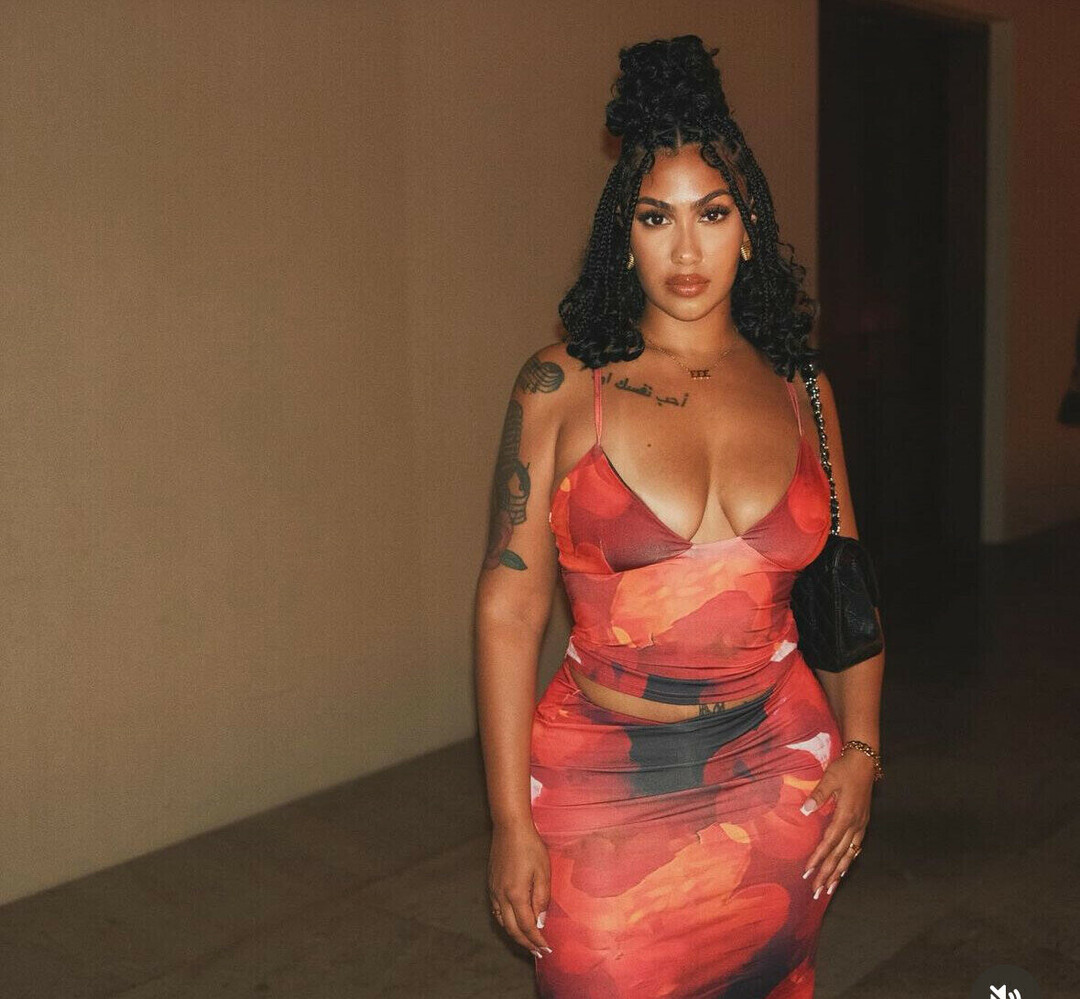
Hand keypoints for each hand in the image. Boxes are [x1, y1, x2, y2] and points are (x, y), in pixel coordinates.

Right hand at [487, 821, 552, 959]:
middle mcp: (501, 896)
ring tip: (527, 942)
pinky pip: (496, 911)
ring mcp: (494, 891)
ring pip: (502, 922)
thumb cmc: (530, 847)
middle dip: (526, 944)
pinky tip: (513, 922)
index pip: (527, 927)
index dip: (537, 940)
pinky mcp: (491, 884)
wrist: (510, 828)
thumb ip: (542, 899)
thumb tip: (540, 922)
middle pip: (512, 929)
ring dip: (515, 935)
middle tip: (537, 953)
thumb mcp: (543, 872)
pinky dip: (506, 922)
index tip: (546, 949)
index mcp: (516, 895)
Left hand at [799, 749, 874, 896]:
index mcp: (846, 815)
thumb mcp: (830, 778)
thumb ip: (818, 795)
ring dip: (838, 872)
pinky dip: (848, 861)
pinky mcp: (862, 823)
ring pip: (849, 855)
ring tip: (829, 889)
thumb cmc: (844, 769)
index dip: (818, 858)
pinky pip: (855, 847)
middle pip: (839, 854)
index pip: (829, 842)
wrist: (865, 762)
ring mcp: (860, 825)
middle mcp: (855, 825)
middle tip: (817, 891)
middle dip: (827, 874)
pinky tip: (843, 870)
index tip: (808, 872)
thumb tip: (805, 811)